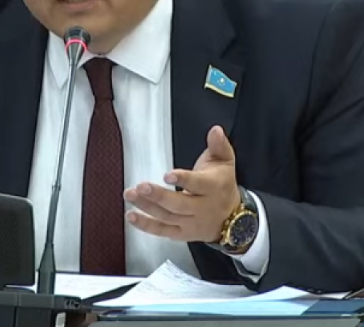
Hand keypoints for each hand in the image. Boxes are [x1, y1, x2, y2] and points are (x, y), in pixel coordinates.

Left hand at [124, 126, 240, 242]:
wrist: (233, 219)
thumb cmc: (223, 186)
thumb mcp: (225, 162)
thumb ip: (218, 145)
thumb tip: (215, 130)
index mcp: (212, 188)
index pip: (197, 184)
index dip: (183, 180)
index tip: (168, 175)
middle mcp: (202, 208)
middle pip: (178, 204)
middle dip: (158, 196)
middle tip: (141, 186)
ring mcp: (191, 223)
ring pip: (167, 216)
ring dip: (147, 207)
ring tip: (130, 195)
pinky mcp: (181, 233)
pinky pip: (162, 231)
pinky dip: (146, 225)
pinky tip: (131, 215)